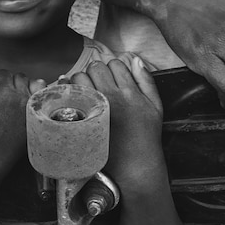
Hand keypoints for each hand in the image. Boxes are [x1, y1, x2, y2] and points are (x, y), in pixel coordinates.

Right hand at [0, 64, 45, 167]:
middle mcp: (3, 90)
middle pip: (4, 74)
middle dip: (0, 85)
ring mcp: (20, 98)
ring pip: (20, 78)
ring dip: (15, 86)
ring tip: (9, 102)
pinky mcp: (32, 107)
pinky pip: (38, 85)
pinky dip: (33, 88)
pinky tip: (25, 99)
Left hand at [70, 57, 162, 177]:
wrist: (135, 164)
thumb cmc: (146, 136)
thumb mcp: (155, 107)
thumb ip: (146, 81)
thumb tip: (135, 59)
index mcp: (129, 92)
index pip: (115, 64)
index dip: (112, 69)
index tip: (112, 79)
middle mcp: (111, 96)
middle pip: (95, 68)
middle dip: (95, 72)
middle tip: (97, 84)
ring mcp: (94, 107)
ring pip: (79, 77)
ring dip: (81, 81)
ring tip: (86, 92)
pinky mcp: (82, 118)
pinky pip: (70, 95)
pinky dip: (69, 93)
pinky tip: (75, 100)